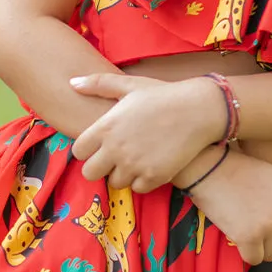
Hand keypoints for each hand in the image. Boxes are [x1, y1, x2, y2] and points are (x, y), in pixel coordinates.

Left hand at [69, 72, 224, 191]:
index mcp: (106, 127)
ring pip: (115, 182)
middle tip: (114, 157)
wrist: (199, 110)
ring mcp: (135, 165)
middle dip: (99, 167)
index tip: (99, 145)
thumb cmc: (163, 95)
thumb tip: (72, 83)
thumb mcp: (129, 84)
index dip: (87, 150)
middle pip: (90, 173)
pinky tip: (151, 164)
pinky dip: (142, 180)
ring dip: (123, 173)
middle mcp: (116, 149)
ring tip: (136, 158)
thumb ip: (98, 84)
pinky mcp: (154, 177)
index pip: (78, 152)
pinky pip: (138, 188)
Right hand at [187, 148, 271, 264]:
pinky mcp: (251, 236)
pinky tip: (233, 233)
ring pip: (270, 254)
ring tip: (241, 227)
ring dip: (256, 247)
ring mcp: (271, 224)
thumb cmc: (237, 170)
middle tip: (247, 223)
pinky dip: (243, 252)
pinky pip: (253, 258)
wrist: (209, 166)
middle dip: (268, 239)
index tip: (259, 216)